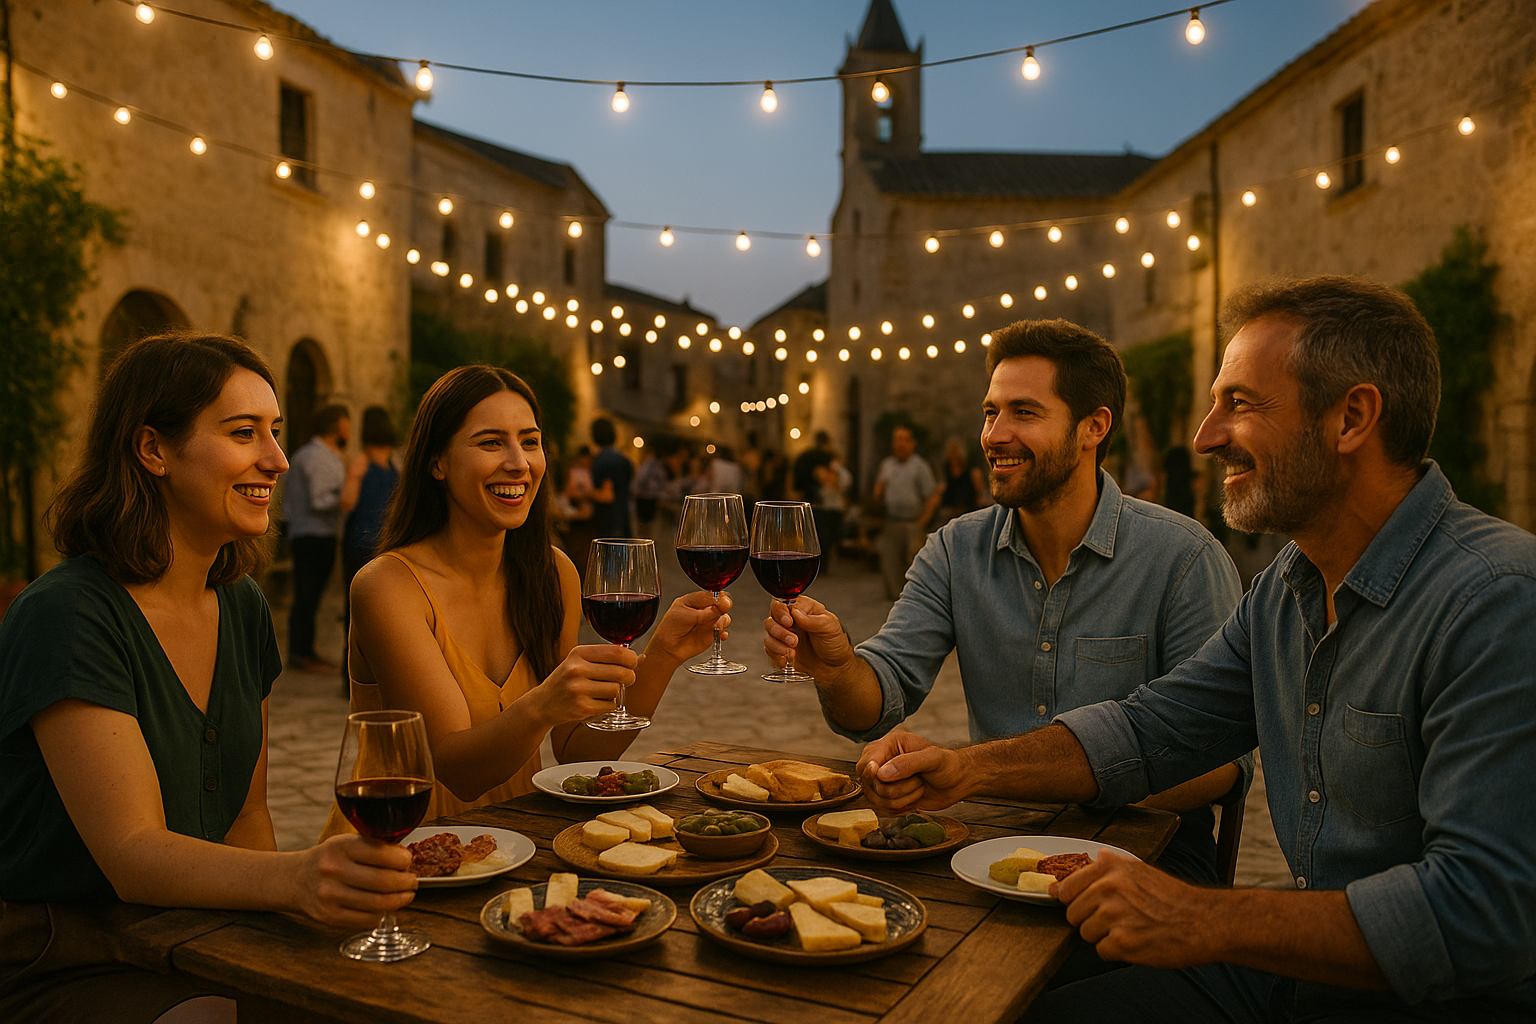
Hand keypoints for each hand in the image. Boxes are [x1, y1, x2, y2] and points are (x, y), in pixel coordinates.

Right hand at [293, 834, 417, 929]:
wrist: (294, 879)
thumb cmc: (328, 859)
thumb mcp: (346, 842)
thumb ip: (373, 847)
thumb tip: (405, 858)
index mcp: (341, 846)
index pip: (382, 853)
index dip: (403, 859)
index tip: (408, 861)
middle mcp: (333, 870)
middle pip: (384, 881)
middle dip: (406, 882)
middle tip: (412, 881)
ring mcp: (330, 895)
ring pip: (378, 903)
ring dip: (399, 900)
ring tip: (406, 895)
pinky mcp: (329, 916)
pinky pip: (366, 919)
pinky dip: (381, 914)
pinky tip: (386, 907)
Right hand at [534, 644, 639, 724]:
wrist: (542, 704)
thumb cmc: (566, 680)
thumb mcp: (579, 661)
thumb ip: (605, 657)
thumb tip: (640, 658)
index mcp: (578, 653)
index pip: (617, 652)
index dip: (631, 659)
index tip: (632, 663)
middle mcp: (577, 670)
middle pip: (621, 672)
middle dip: (629, 677)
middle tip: (626, 679)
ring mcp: (578, 690)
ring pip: (617, 689)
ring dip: (616, 692)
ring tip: (603, 691)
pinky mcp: (581, 708)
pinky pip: (610, 705)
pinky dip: (608, 705)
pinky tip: (596, 702)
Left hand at [645, 590, 731, 663]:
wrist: (669, 649)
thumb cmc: (670, 629)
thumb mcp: (684, 616)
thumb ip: (703, 613)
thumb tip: (718, 608)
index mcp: (694, 600)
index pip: (710, 594)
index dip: (717, 596)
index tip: (722, 600)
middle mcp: (703, 609)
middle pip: (720, 603)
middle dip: (724, 606)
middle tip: (723, 609)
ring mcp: (708, 620)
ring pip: (723, 616)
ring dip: (723, 620)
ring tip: (715, 626)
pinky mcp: (712, 632)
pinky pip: (723, 630)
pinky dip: (723, 632)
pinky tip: (719, 634)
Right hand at [762, 596, 854, 678]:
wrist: (835, 668)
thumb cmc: (835, 644)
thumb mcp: (831, 628)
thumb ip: (814, 620)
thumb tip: (797, 613)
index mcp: (803, 609)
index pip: (782, 603)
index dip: (781, 612)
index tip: (789, 622)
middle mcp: (792, 620)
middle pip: (772, 619)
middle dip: (779, 631)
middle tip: (794, 641)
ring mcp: (785, 635)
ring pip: (768, 634)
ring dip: (777, 645)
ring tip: (791, 653)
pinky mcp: (781, 649)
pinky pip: (769, 650)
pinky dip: (775, 655)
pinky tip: (786, 659)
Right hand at [856, 730, 970, 812]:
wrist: (957, 782)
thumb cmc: (948, 765)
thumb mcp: (933, 758)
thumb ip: (908, 763)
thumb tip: (881, 773)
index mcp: (890, 744)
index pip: (867, 762)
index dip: (872, 773)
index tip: (885, 778)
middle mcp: (882, 761)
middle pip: (870, 782)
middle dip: (896, 788)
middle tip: (917, 781)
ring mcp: (883, 780)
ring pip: (877, 798)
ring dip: (902, 798)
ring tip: (918, 787)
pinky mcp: (888, 796)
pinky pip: (884, 808)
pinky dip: (901, 807)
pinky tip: (914, 797)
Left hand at [1054, 851, 1220, 968]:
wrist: (1203, 921)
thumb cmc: (1173, 897)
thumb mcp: (1142, 870)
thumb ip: (1113, 865)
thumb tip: (1094, 855)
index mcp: (1110, 870)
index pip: (1067, 887)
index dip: (1068, 899)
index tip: (1067, 902)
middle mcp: (1108, 889)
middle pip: (1073, 913)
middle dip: (1089, 920)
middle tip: (1115, 920)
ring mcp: (1114, 917)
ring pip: (1085, 934)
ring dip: (1103, 936)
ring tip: (1129, 929)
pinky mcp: (1123, 943)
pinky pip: (1101, 951)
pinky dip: (1116, 952)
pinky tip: (1135, 942)